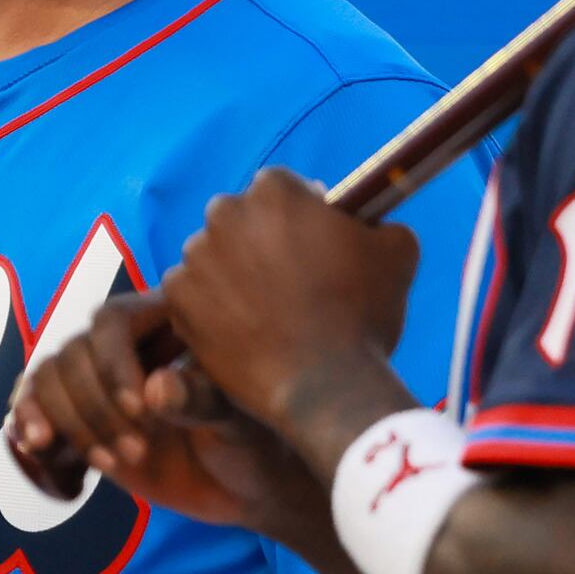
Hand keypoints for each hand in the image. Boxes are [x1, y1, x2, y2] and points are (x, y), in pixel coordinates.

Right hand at [7, 294, 243, 516]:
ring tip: (110, 463)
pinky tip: (38, 445)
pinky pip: (36, 406)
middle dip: (96, 407)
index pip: (112, 320)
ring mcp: (99, 382)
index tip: (139, 411)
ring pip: (49, 379)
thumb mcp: (240, 419)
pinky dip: (29, 422)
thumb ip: (200, 399)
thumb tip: (155, 389)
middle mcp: (125, 346)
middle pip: (74, 353)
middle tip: (137, 451)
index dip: (113, 363)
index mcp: (166, 321)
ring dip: (69, 423)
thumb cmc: (259, 437)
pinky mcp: (82, 419)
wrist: (249, 482)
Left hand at [159, 170, 420, 447]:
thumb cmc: (364, 315)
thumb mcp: (396, 252)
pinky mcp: (177, 299)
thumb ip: (377, 221)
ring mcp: (196, 257)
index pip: (277, 189)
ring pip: (210, 256)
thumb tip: (369, 218)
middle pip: (238, 218)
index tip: (306, 243)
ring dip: (230, 274)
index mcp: (275, 191)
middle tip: (284, 281)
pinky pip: (189, 293)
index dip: (294, 216)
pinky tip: (238, 330)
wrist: (324, 385)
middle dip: (256, 241)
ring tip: (262, 312)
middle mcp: (226, 214)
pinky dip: (207, 308)